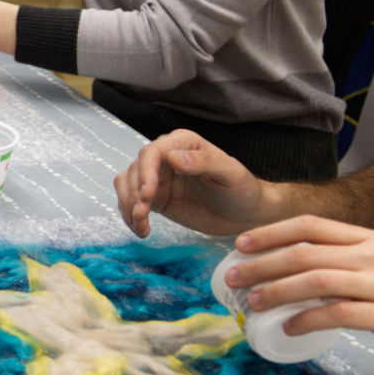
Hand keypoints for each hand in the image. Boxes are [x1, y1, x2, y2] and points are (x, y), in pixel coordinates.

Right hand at [113, 129, 273, 239]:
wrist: (245, 214)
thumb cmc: (243, 190)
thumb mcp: (231, 174)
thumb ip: (205, 162)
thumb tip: (172, 158)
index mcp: (184, 143)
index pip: (152, 152)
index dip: (145, 173)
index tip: (148, 196)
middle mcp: (166, 157)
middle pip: (136, 169)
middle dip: (135, 194)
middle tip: (143, 216)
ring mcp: (159, 178)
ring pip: (127, 184)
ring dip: (128, 205)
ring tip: (141, 226)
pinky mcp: (156, 198)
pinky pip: (132, 202)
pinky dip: (131, 217)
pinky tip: (142, 231)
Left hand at [223, 215, 373, 357]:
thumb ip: (359, 265)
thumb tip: (317, 279)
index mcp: (372, 240)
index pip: (312, 225)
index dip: (272, 233)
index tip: (242, 242)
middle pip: (305, 252)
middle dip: (262, 263)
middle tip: (231, 278)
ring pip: (316, 279)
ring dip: (277, 290)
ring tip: (251, 303)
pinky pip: (340, 314)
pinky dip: (309, 319)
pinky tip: (289, 327)